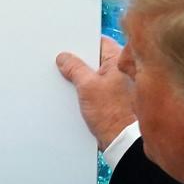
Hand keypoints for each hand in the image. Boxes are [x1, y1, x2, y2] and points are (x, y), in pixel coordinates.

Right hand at [56, 36, 134, 150]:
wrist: (122, 141)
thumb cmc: (113, 114)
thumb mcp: (87, 86)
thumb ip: (74, 68)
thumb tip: (64, 58)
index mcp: (118, 62)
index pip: (99, 42)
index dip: (82, 42)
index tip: (66, 45)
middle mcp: (119, 71)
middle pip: (94, 59)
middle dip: (78, 62)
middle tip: (62, 63)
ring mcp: (115, 85)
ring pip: (93, 74)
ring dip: (80, 77)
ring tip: (65, 79)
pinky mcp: (110, 99)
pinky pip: (94, 88)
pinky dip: (84, 89)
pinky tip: (73, 94)